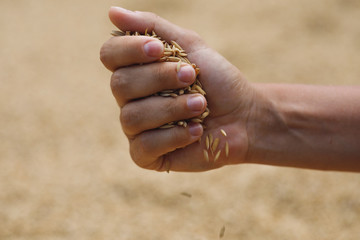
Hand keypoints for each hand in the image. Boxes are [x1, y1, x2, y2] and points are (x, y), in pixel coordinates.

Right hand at [100, 7, 255, 171]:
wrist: (243, 116)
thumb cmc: (217, 80)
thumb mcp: (190, 46)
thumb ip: (153, 28)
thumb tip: (112, 11)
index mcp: (137, 71)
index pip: (110, 55)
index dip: (130, 50)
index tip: (160, 49)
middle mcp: (130, 99)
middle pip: (120, 84)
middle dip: (160, 78)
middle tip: (191, 77)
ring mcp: (136, 129)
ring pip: (132, 117)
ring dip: (172, 108)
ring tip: (201, 106)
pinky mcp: (146, 155)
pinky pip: (144, 146)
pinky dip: (174, 136)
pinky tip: (195, 131)